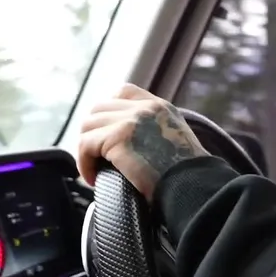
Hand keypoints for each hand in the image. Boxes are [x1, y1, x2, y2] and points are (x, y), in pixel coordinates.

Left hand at [77, 84, 209, 201]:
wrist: (191, 184)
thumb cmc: (187, 174)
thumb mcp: (176, 140)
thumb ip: (156, 131)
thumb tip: (131, 144)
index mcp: (159, 107)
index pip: (123, 92)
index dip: (109, 111)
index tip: (107, 134)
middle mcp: (144, 108)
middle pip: (99, 108)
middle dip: (93, 133)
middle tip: (97, 157)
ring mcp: (130, 120)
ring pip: (88, 126)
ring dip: (87, 149)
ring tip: (94, 169)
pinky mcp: (118, 138)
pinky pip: (85, 145)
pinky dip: (84, 163)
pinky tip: (93, 178)